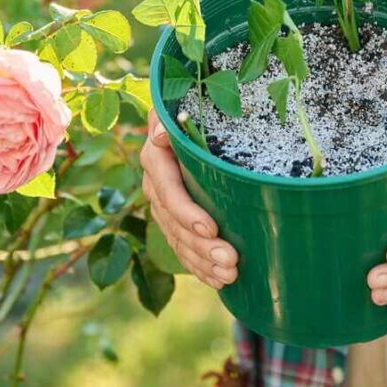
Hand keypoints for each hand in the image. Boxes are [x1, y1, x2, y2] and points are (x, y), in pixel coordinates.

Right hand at [140, 109, 238, 288]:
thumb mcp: (183, 105)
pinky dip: (199, 266)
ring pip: (178, 240)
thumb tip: (159, 135)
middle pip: (174, 222)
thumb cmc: (197, 106)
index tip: (211, 229)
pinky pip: (181, 247)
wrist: (195, 114)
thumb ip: (169, 119)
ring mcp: (162, 203)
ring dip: (202, 262)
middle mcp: (154, 182)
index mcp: (156, 156)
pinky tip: (219, 282)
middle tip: (232, 262)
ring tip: (230, 276)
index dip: (186, 212)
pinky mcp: (173, 218)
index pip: (167, 190)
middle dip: (201, 247)